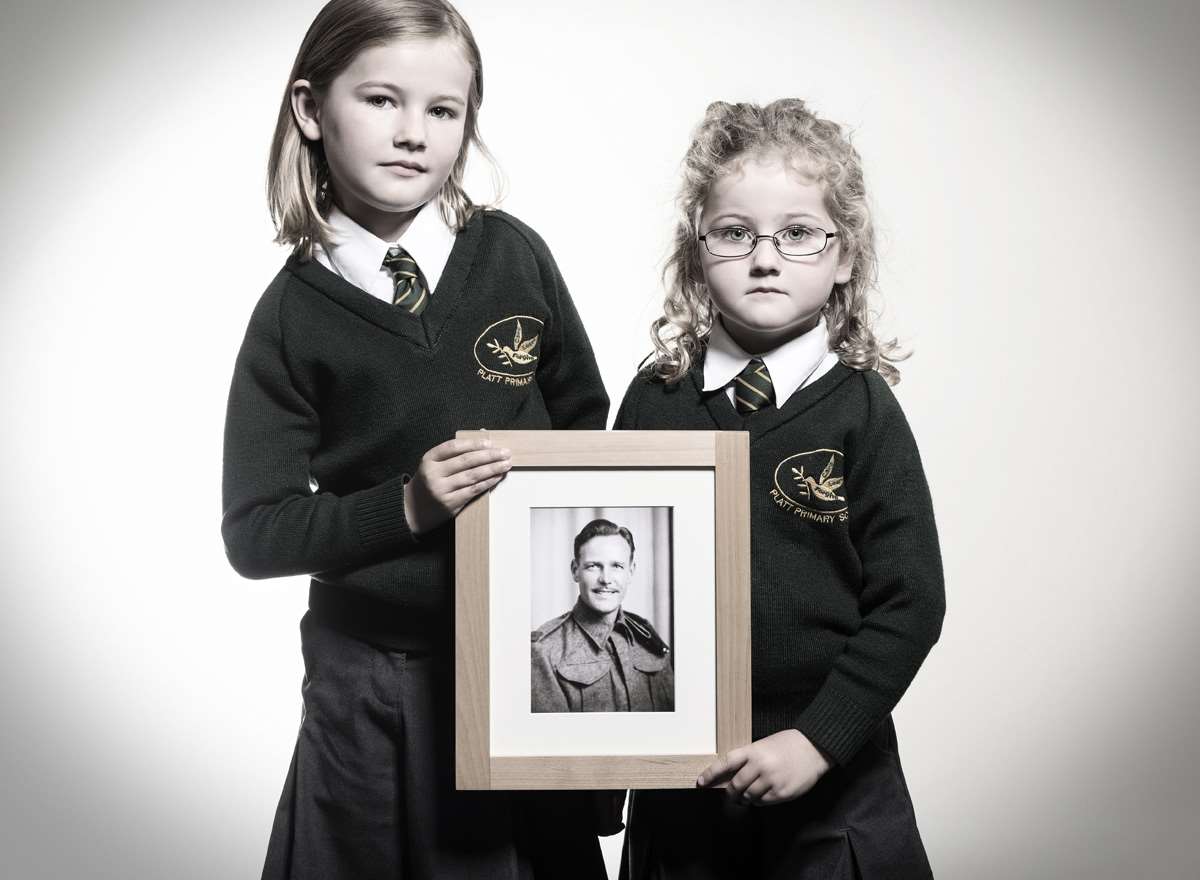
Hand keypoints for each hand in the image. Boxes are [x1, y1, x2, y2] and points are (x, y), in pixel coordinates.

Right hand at [403, 437, 510, 534]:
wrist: (412, 511)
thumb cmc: (428, 484)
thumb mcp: (432, 465)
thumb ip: (452, 454)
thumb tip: (481, 439)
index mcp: (429, 459)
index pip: (454, 447)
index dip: (473, 444)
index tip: (489, 443)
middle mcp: (433, 473)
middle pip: (466, 461)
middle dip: (489, 455)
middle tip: (505, 452)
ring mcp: (441, 489)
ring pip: (472, 475)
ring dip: (492, 469)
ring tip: (506, 464)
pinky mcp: (450, 503)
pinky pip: (473, 490)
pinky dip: (488, 482)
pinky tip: (497, 477)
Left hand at [696, 729, 830, 805]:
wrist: (814, 748)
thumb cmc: (788, 745)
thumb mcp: (764, 745)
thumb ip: (749, 759)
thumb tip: (733, 777)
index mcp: (754, 751)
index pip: (726, 763)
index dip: (711, 774)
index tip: (701, 782)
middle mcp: (760, 765)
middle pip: (736, 785)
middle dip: (731, 792)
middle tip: (732, 794)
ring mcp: (771, 780)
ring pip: (748, 797)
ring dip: (746, 798)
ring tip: (750, 794)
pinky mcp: (781, 793)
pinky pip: (763, 802)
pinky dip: (760, 801)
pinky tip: (764, 794)